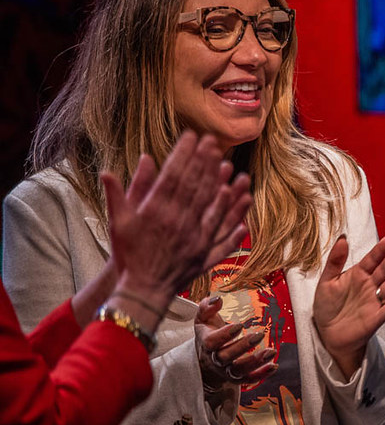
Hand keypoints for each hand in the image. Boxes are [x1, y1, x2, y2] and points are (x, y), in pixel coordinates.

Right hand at [101, 131, 251, 301]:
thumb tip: (108, 171)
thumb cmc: (128, 254)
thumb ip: (116, 195)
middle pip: (194, 184)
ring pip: (210, 201)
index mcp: (155, 210)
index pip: (173, 174)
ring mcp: (193, 234)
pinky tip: (236, 194)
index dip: (183, 153)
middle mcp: (177, 220)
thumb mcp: (117, 223)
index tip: (191, 136)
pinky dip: (229, 209)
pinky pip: (220, 225)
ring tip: (227, 161)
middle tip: (213, 140)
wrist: (142, 288)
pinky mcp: (204, 248)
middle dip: (204, 159)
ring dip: (220, 180)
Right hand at [195, 296, 276, 388]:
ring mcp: (226, 370)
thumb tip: (217, 299)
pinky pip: (248, 379)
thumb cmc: (208, 333)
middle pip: (225, 357)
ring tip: (271, 352)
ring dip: (255, 362)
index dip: (224, 335)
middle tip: (259, 335)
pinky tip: (274, 366)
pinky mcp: (237, 378)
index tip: (239, 325)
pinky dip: (261, 375)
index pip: (211, 342)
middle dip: (242, 347)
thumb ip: (207, 307)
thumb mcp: (203, 318)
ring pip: (238, 371)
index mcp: (206, 343)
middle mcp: (215, 359)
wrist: (206, 359)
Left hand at [312, 233, 384, 376]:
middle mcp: (370, 285)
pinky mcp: (376, 318)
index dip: (382, 248)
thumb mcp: (326, 281)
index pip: (373, 258)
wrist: (327, 334)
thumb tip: (343, 238)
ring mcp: (374, 301)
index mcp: (359, 274)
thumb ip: (335, 260)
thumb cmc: (327, 306)